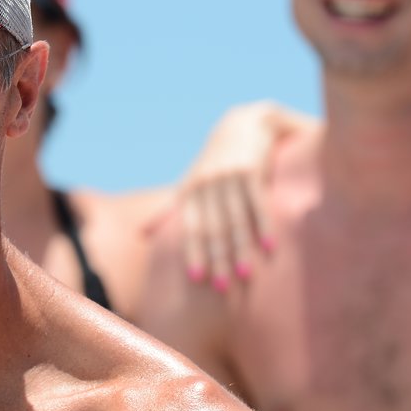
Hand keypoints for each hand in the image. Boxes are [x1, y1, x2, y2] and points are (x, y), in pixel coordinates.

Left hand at [175, 101, 315, 290]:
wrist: (247, 122)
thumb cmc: (216, 160)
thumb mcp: (190, 180)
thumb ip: (169, 208)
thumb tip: (141, 232)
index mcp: (190, 191)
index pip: (191, 228)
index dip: (194, 254)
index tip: (197, 280)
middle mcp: (206, 184)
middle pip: (213, 229)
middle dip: (217, 259)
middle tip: (222, 288)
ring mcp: (228, 177)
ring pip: (235, 220)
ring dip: (241, 249)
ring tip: (247, 276)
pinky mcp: (250, 170)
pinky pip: (258, 203)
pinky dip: (264, 226)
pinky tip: (270, 247)